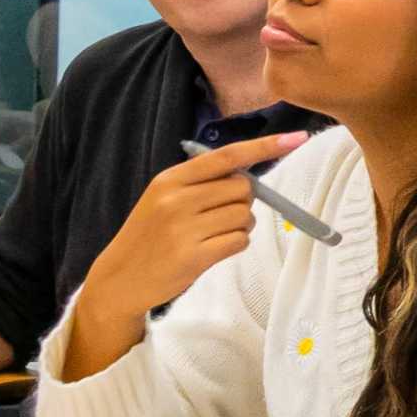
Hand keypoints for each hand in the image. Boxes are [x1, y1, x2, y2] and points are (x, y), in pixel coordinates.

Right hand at [77, 132, 309, 329]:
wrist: (119, 278)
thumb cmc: (150, 235)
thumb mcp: (164, 198)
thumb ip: (201, 184)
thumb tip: (248, 175)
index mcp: (171, 179)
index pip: (227, 156)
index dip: (265, 146)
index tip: (296, 138)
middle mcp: (177, 200)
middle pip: (243, 188)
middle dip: (243, 201)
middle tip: (219, 216)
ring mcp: (184, 229)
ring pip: (244, 215)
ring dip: (239, 226)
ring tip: (211, 235)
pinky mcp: (192, 256)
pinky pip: (239, 241)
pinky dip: (235, 244)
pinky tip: (212, 249)